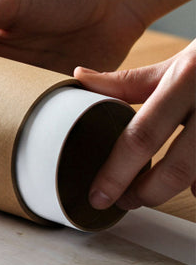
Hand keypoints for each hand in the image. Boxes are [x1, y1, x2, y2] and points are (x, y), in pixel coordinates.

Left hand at [77, 42, 195, 210]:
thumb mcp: (175, 62)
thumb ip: (130, 80)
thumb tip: (80, 79)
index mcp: (185, 80)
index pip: (142, 136)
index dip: (117, 172)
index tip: (99, 195)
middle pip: (176, 167)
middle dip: (146, 192)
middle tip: (125, 201)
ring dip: (174, 192)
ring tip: (149, 194)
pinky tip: (192, 188)